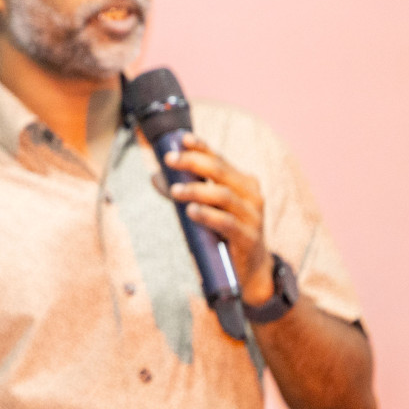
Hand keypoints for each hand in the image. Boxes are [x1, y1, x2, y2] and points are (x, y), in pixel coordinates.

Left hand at [161, 133, 273, 303]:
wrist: (249, 269)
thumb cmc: (223, 231)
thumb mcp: (205, 207)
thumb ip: (183, 190)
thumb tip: (155, 177)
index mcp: (241, 182)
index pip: (219, 158)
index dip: (201, 146)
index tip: (182, 138)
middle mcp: (251, 195)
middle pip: (220, 171)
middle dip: (193, 162)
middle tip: (169, 160)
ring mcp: (252, 216)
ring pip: (223, 195)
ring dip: (197, 190)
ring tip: (175, 189)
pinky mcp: (249, 238)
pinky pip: (227, 223)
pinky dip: (208, 215)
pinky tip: (192, 212)